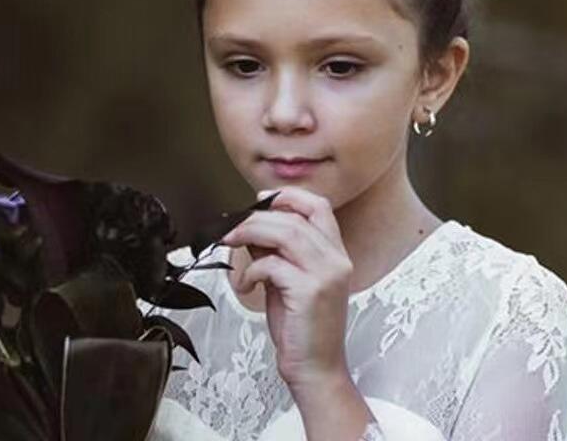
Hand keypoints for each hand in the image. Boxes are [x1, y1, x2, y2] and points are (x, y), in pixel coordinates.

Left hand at [221, 186, 353, 391]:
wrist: (315, 370)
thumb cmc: (301, 328)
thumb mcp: (288, 282)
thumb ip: (276, 252)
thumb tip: (250, 229)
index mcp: (336, 253)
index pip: (319, 206)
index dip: (289, 196)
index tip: (262, 199)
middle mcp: (336, 259)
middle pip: (295, 217)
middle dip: (256, 217)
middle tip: (230, 227)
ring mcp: (326, 274)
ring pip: (285, 233)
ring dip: (250, 233)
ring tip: (230, 243)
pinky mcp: (310, 291)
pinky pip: (272, 264)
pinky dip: (251, 270)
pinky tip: (245, 286)